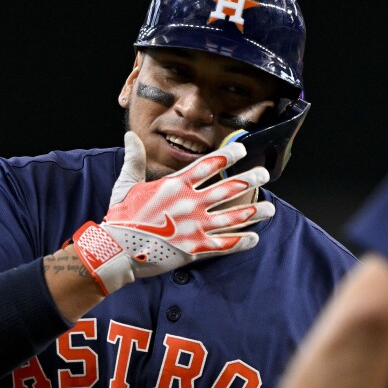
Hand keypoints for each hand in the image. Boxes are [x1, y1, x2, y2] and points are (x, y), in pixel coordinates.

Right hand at [72, 132, 274, 293]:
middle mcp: (190, 204)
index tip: (242, 149)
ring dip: (254, 212)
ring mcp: (195, 227)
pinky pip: (225, 245)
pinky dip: (242, 241)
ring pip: (233, 217)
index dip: (228, 156)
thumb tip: (130, 136)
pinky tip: (255, 238)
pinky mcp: (195, 249)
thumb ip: (134, 160)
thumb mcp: (126, 184)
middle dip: (250, 180)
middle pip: (228, 189)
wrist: (117, 251)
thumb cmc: (121, 218)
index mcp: (175, 185)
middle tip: (264, 175)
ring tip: (270, 208)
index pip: (208, 165)